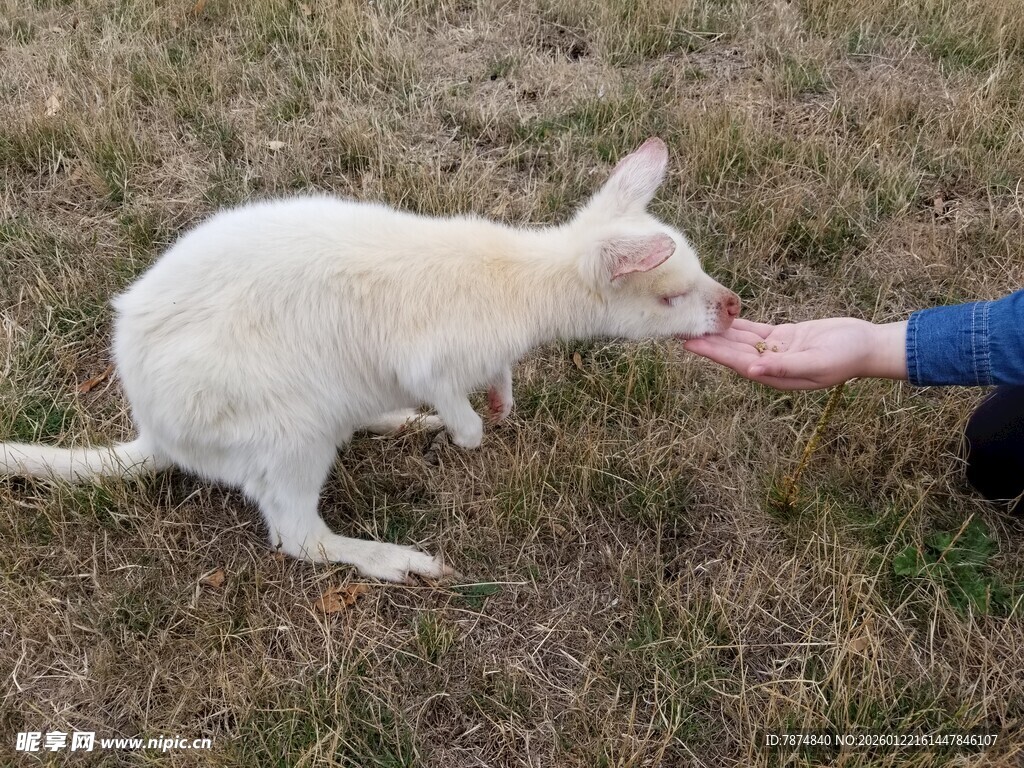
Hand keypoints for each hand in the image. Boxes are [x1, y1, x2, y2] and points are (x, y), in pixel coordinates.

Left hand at [683, 317, 908, 390]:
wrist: (868, 346)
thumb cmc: (846, 357)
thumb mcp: (816, 363)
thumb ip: (784, 368)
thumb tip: (752, 371)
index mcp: (775, 376)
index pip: (736, 362)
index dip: (713, 352)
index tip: (690, 343)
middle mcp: (771, 365)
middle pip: (733, 351)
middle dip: (708, 341)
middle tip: (680, 330)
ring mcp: (777, 351)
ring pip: (741, 340)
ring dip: (719, 332)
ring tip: (695, 322)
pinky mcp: (784, 337)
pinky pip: (756, 330)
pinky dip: (739, 325)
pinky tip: (722, 318)